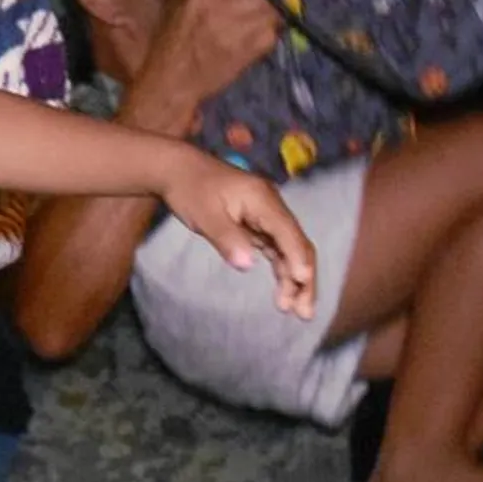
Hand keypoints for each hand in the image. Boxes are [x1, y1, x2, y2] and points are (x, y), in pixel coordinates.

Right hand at [129, 0, 280, 122]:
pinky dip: (267, 39)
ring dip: (267, 21)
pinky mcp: (244, 52)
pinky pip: (268, 37)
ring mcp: (234, 31)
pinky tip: (256, 44)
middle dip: (261, 5)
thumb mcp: (178, 11)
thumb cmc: (169, 49)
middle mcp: (218, 9)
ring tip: (258, 29)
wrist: (168, 85)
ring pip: (267, 15)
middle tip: (257, 15)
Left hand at [159, 151, 316, 319]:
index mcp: (263, 200)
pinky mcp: (258, 225)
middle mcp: (272, 207)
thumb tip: (247, 264)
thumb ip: (227, 239)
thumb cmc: (191, 189)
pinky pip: (276, 249)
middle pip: (297, 244)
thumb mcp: (205, 215)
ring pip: (289, 250)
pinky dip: (281, 269)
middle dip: (303, 277)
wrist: (178, 170)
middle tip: (304, 312)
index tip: (302, 281)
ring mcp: (266, 217)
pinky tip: (283, 291)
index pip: (288, 232)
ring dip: (293, 278)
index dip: (297, 257)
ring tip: (293, 309)